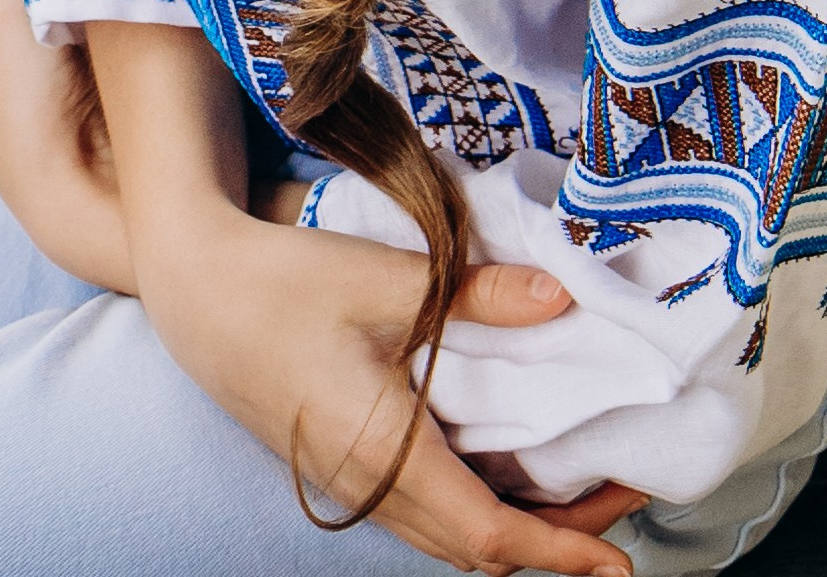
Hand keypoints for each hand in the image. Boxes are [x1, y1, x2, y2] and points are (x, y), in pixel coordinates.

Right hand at [88, 18, 639, 570]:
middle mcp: (372, 490)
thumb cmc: (287, 287)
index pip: (488, 533)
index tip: (616, 566)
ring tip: (584, 486)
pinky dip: (482, 506)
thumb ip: (478, 292)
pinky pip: (429, 512)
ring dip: (521, 527)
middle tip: (625, 493)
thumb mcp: (390, 278)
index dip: (559, 553)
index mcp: (385, 454)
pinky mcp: (349, 470)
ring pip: (452, 537)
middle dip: (559, 541)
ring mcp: (356, 487)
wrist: (202, 298)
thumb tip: (560, 299)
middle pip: (479, 549)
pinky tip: (511, 466)